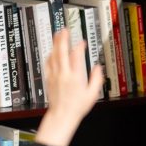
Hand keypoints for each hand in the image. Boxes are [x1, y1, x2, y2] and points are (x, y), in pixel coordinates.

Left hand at [36, 29, 104, 145]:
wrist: (62, 115)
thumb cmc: (76, 107)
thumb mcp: (92, 94)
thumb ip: (96, 79)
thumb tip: (97, 68)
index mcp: (75, 77)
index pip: (76, 56)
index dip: (79, 47)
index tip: (82, 42)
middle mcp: (64, 74)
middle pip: (61, 52)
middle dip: (63, 39)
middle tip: (64, 29)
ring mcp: (54, 76)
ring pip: (53, 56)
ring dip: (55, 44)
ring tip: (57, 36)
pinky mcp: (49, 79)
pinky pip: (48, 63)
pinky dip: (50, 55)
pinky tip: (52, 52)